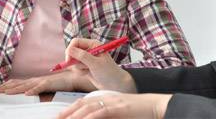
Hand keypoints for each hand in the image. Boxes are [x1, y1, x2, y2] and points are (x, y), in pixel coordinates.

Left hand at [0, 70, 94, 95]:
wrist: (76, 75)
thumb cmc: (64, 81)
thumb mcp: (48, 85)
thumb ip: (40, 87)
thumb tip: (31, 93)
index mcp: (36, 80)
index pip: (19, 82)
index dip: (8, 85)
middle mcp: (37, 79)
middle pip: (18, 84)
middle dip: (6, 87)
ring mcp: (42, 81)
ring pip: (26, 85)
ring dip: (15, 89)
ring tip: (5, 92)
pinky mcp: (49, 83)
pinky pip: (40, 87)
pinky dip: (33, 90)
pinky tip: (26, 94)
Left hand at [57, 93, 171, 118]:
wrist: (156, 106)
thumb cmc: (138, 112)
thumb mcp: (119, 112)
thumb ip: (105, 114)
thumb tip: (92, 118)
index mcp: (105, 98)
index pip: (83, 102)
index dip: (70, 109)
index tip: (60, 116)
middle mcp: (106, 98)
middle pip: (81, 104)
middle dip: (67, 112)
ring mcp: (112, 102)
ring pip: (87, 108)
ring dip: (74, 115)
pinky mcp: (118, 108)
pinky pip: (100, 113)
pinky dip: (89, 117)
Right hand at [65, 38, 136, 92]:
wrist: (115, 85)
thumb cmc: (108, 72)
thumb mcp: (95, 63)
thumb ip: (82, 56)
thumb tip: (69, 50)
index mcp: (93, 44)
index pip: (76, 42)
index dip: (71, 49)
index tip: (69, 60)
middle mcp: (89, 50)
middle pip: (72, 51)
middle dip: (74, 60)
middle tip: (80, 67)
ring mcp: (87, 59)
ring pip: (73, 61)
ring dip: (78, 67)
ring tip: (88, 71)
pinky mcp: (85, 67)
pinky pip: (76, 68)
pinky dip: (80, 72)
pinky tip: (87, 74)